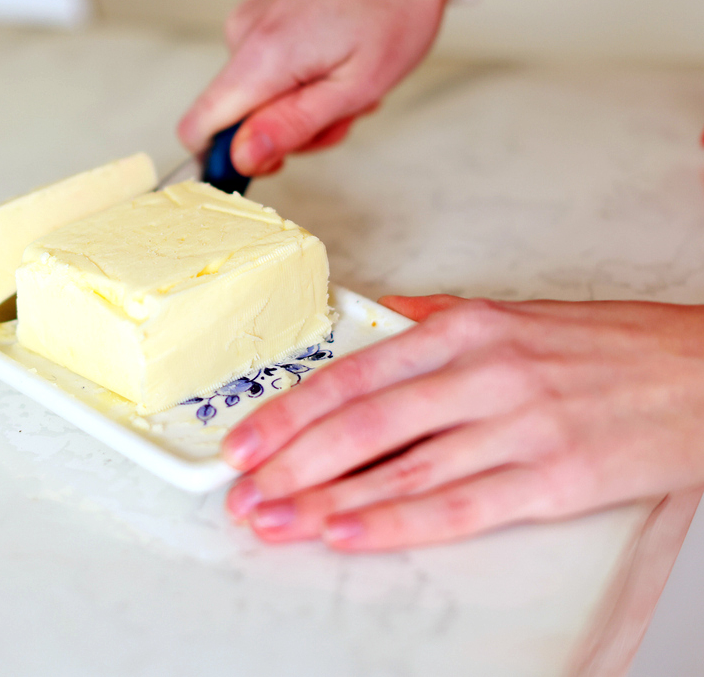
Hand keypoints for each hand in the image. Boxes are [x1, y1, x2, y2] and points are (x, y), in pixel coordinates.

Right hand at [176, 0, 456, 175]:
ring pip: (255, 95)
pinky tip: (336, 58)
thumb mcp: (356, 85)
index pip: (198, 129)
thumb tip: (241, 158)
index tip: (274, 159)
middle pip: (235, 118)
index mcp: (261, 56)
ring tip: (348, 78)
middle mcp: (242, 34)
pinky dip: (299, 77)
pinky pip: (265, 68)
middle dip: (286, 130)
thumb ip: (292, 126)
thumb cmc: (397, 5)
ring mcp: (249, 20)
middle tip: (341, 112)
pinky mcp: (260, 13)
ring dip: (301, 103)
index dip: (225, 159)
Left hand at [222, 295, 703, 550]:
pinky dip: (396, 522)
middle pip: (365, 422)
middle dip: (292, 461)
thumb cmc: (606, 347)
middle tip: (243, 491)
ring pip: (401, 467)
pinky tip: (348, 532)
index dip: (291, 411)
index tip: (244, 440)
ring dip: (326, 499)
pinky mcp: (554, 478)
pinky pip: (459, 506)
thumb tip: (367, 323)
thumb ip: (431, 321)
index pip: (355, 373)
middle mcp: (484, 373)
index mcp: (465, 329)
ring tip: (276, 520)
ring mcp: (519, 426)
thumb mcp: (511, 316)